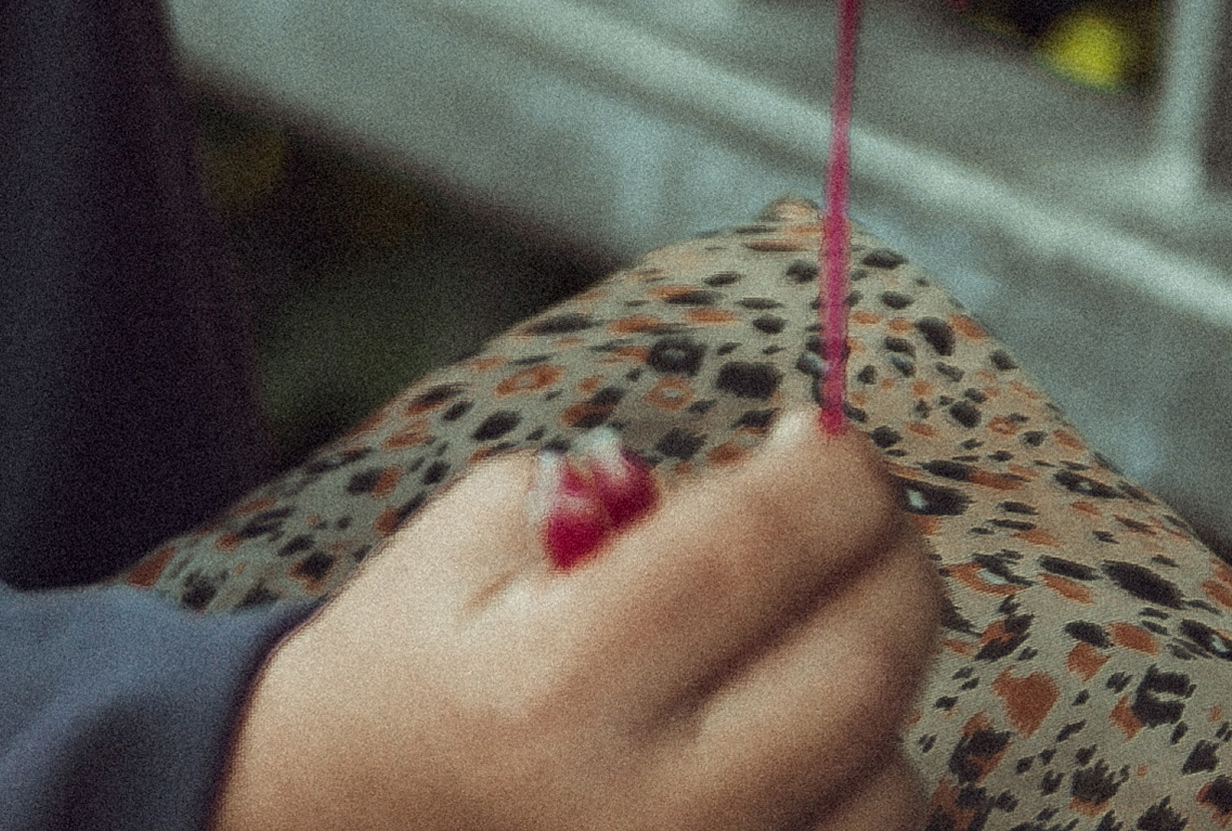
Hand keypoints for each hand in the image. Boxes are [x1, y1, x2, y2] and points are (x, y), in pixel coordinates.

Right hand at [209, 409, 938, 830]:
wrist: (340, 825)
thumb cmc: (414, 669)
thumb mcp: (468, 541)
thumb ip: (616, 494)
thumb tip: (787, 477)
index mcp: (552, 683)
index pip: (752, 553)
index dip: (830, 477)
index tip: (833, 438)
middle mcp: (640, 810)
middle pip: (858, 669)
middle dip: (892, 560)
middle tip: (861, 511)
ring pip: (889, 780)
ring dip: (875, 681)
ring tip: (798, 634)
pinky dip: (863, 779)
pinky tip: (798, 729)